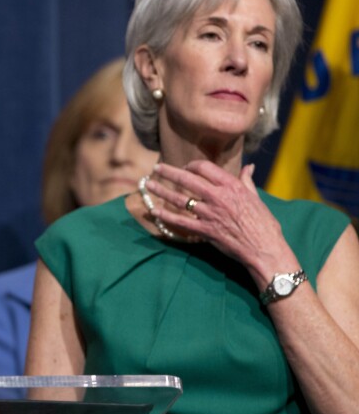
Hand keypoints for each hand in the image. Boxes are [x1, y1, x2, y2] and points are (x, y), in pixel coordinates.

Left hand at [145, 161, 297, 286]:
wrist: (265, 248)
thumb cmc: (264, 224)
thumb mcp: (256, 198)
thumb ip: (247, 181)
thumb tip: (249, 167)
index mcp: (231, 186)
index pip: (205, 168)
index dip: (192, 165)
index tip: (185, 167)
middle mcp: (218, 197)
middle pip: (187, 179)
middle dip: (169, 172)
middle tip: (156, 169)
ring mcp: (209, 214)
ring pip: (179, 199)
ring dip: (161, 191)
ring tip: (148, 185)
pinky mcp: (204, 230)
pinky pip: (180, 221)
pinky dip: (165, 216)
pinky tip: (153, 211)